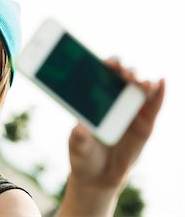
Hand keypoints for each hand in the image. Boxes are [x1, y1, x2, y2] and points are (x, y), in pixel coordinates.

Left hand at [68, 58, 164, 189]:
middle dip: (124, 72)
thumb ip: (79, 137)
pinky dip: (159, 93)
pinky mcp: (144, 124)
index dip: (106, 66)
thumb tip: (79, 128)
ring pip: (139, 90)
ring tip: (140, 82)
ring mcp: (130, 112)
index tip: (108, 63)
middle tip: (122, 73)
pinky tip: (161, 83)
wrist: (97, 177)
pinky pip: (153, 106)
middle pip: (122, 79)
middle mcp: (114, 102)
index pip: (101, 77)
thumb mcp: (78, 146)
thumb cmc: (83, 156)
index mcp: (94, 102)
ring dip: (141, 82)